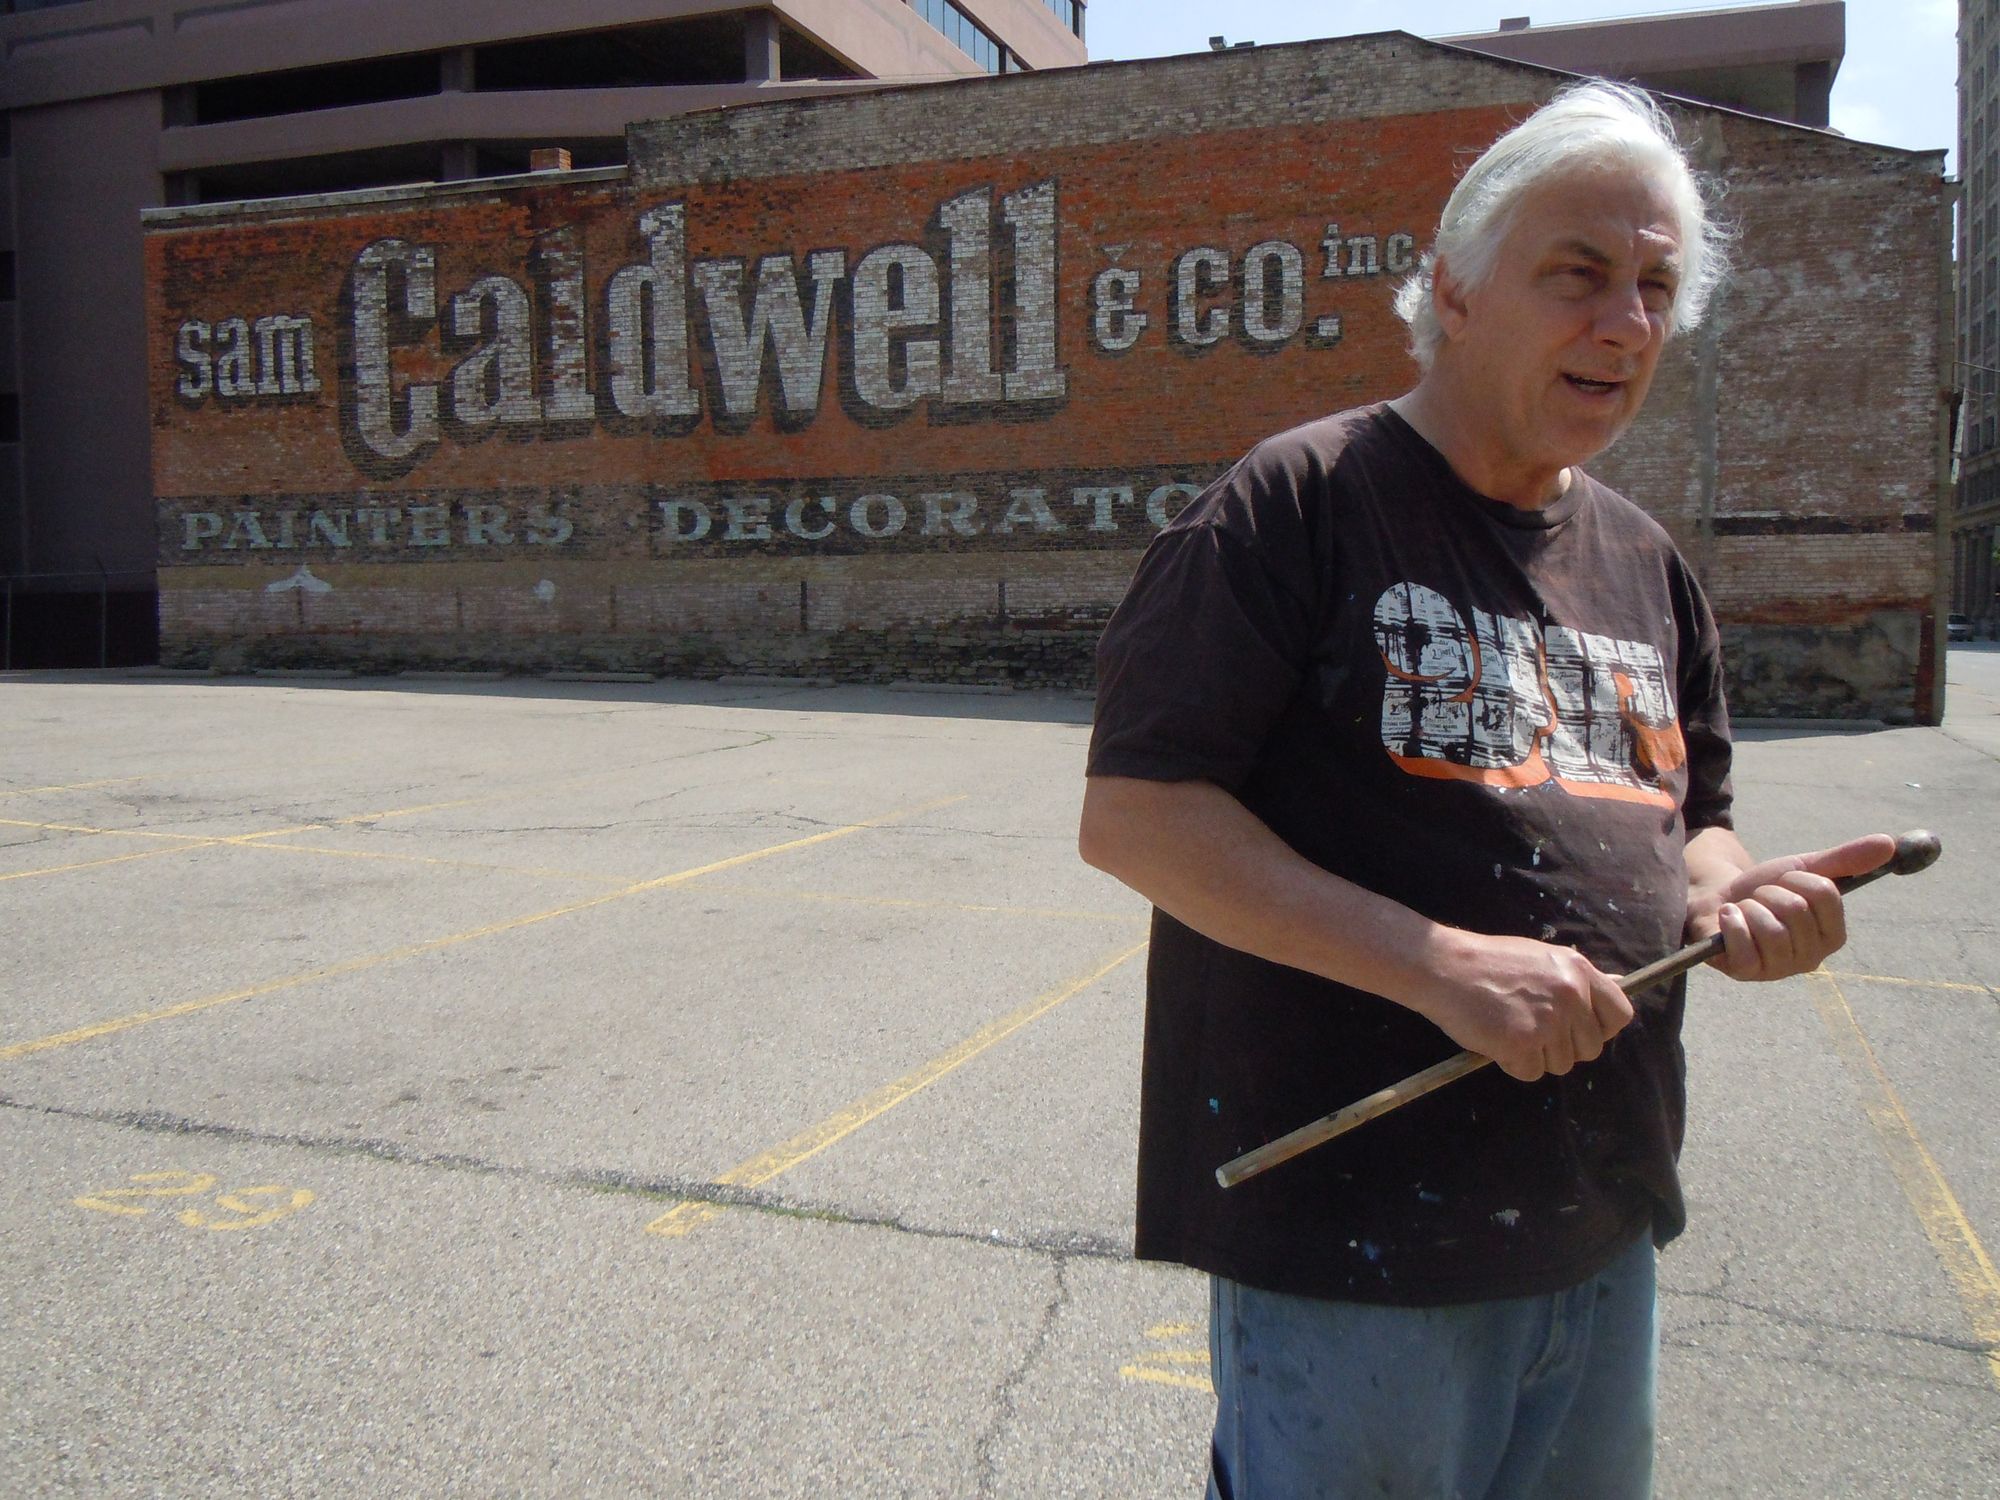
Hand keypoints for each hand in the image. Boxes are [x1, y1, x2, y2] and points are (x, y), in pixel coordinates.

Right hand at [1418, 931, 1635, 1082]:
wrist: (1443, 965)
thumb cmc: (1489, 962)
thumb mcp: (1543, 957)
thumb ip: (1578, 978)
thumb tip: (1621, 984)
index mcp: (1578, 970)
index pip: (1620, 1014)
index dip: (1601, 1029)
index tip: (1578, 1030)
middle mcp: (1570, 995)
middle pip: (1591, 1048)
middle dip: (1563, 1047)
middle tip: (1532, 1030)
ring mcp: (1547, 1020)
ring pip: (1561, 1064)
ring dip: (1536, 1056)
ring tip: (1509, 1028)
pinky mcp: (1522, 1043)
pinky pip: (1531, 1073)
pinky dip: (1512, 1064)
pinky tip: (1495, 1038)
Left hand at [1691, 834, 1894, 981]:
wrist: (1716, 897)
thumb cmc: (1765, 888)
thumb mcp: (1804, 868)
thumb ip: (1846, 860)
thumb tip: (1890, 842)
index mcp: (1833, 936)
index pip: (1826, 894)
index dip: (1799, 879)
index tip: (1786, 882)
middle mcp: (1811, 959)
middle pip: (1795, 909)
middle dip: (1770, 892)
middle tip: (1760, 898)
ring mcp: (1778, 969)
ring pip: (1771, 927)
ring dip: (1750, 906)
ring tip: (1745, 910)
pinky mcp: (1745, 972)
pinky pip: (1744, 942)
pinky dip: (1732, 920)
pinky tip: (1728, 918)